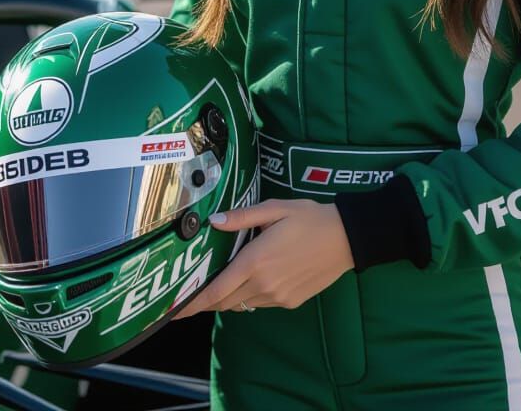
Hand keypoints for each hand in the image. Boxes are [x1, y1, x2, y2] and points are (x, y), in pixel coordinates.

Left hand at [172, 199, 354, 317]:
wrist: (346, 238)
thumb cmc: (309, 218)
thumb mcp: (274, 210)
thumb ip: (241, 218)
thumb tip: (213, 222)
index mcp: (256, 261)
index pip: (216, 291)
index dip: (193, 303)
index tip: (174, 310)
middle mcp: (264, 284)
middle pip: (225, 301)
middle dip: (207, 300)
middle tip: (192, 295)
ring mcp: (278, 296)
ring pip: (242, 303)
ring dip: (230, 295)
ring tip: (226, 280)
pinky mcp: (290, 302)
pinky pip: (261, 303)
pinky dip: (251, 295)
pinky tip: (258, 277)